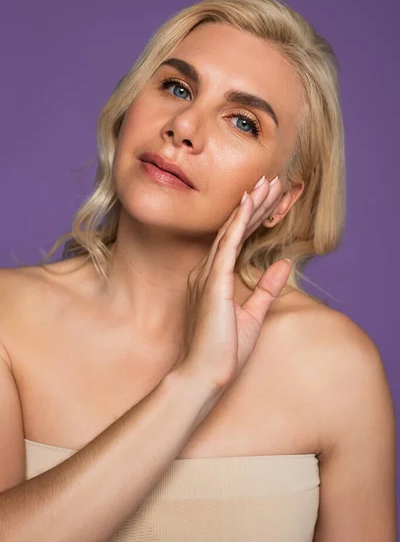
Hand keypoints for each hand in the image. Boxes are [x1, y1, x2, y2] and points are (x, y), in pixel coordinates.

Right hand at [175, 176, 291, 391]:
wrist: (203, 375)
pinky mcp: (213, 282)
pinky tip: (250, 203)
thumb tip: (283, 265)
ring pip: (232, 231)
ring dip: (250, 206)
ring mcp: (207, 275)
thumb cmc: (223, 351)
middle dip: (254, 204)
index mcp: (213, 280)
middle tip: (270, 180)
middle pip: (234, 230)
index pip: (237, 241)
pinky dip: (239, 221)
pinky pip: (227, 244)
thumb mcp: (253, 315)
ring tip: (267, 183)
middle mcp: (207, 272)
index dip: (253, 218)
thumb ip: (267, 289)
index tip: (268, 198)